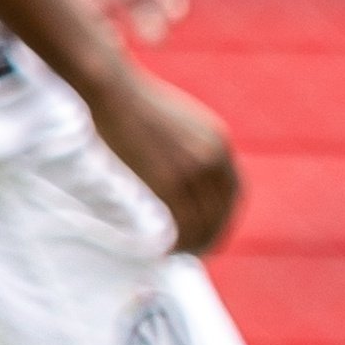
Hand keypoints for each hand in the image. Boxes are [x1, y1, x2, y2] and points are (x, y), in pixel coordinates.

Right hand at [90, 67, 242, 254]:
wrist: (111, 89)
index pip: (233, 192)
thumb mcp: (178, 121)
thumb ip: (190, 147)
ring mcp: (192, 170)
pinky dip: (178, 242)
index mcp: (217, 142)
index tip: (213, 231)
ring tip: (179, 255)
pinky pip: (183, 224)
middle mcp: (212, 157)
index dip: (224, 216)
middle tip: (196, 251)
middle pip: (222, 211)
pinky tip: (166, 249)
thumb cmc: (132, 102)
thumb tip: (183, 174)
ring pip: (204, 222)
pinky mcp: (169, 181)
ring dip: (195, 244)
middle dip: (212, 235)